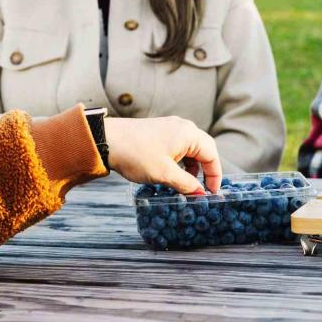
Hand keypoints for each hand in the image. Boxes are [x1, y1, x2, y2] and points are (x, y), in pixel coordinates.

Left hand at [103, 116, 221, 193]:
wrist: (106, 139)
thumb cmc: (136, 154)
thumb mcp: (164, 174)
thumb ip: (186, 184)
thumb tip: (200, 193)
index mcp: (189, 134)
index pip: (212, 156)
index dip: (215, 176)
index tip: (211, 193)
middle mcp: (184, 127)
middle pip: (204, 149)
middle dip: (206, 170)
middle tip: (203, 189)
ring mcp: (171, 127)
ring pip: (191, 148)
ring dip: (192, 166)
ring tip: (186, 183)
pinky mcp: (160, 131)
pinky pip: (179, 146)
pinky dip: (181, 160)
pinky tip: (173, 172)